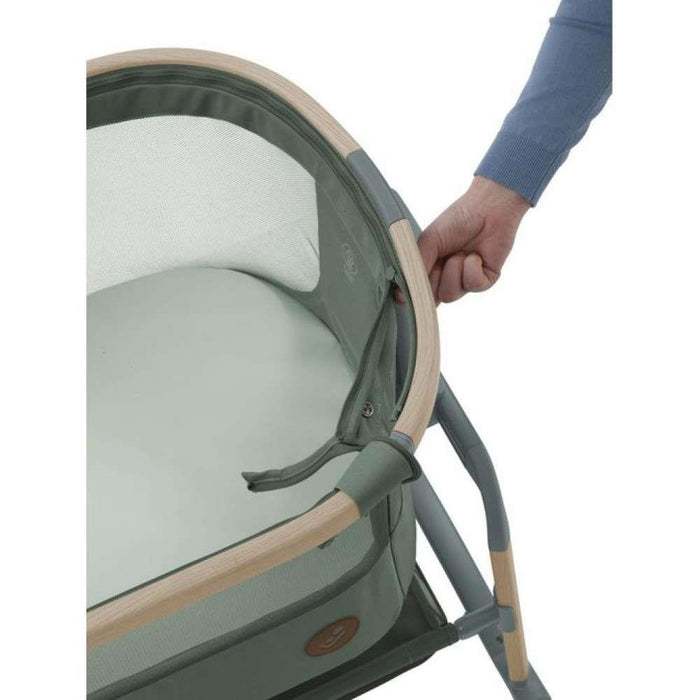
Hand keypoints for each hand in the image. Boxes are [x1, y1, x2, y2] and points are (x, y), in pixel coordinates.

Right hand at [418, 176, 529, 302]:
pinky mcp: (484, 281)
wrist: (487, 207)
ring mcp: (465, 282)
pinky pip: (473, 286)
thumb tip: (401, 295)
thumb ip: (416, 266)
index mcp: (430, 269)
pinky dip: (472, 268)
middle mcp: (446, 279)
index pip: (418, 292)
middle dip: (434, 278)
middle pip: (432, 298)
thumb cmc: (456, 220)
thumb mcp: (429, 241)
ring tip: (461, 252)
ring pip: (450, 295)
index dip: (414, 293)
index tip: (407, 292)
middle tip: (441, 259)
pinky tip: (476, 255)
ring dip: (453, 270)